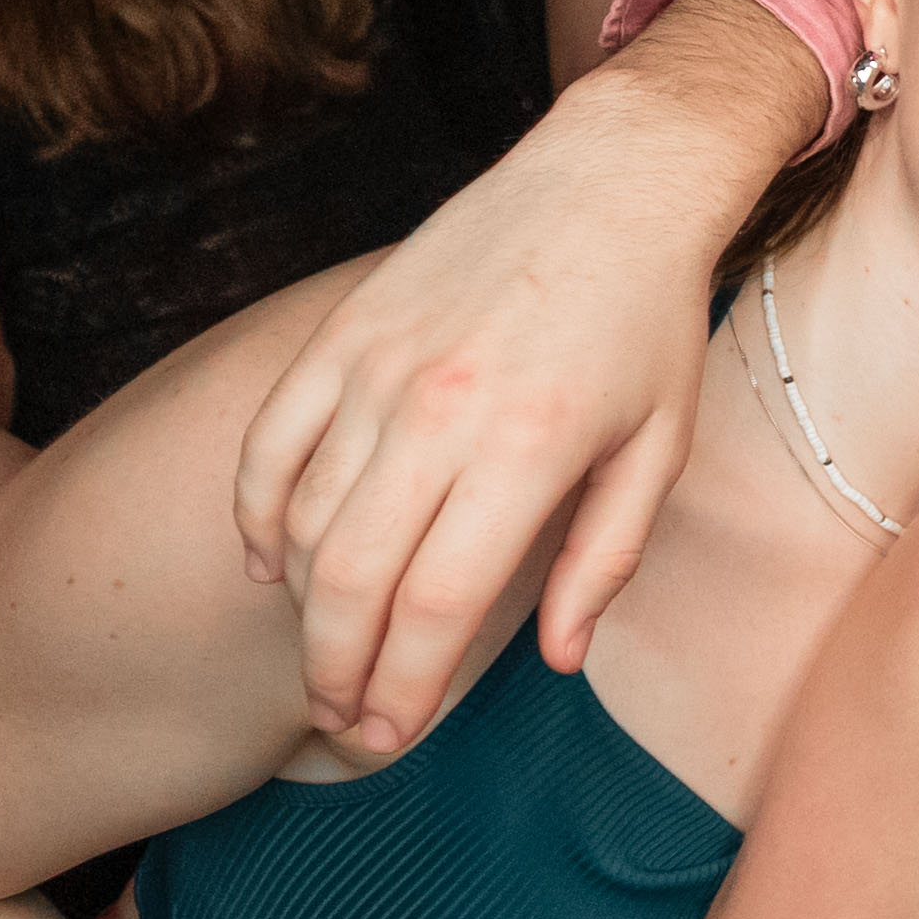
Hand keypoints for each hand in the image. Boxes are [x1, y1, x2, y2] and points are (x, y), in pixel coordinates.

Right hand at [230, 29, 804, 746]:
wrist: (606, 182)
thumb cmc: (646, 323)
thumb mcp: (660, 449)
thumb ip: (603, 560)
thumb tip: (556, 658)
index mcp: (528, 449)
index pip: (435, 605)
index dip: (403, 688)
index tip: (390, 736)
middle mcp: (440, 410)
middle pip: (353, 580)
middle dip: (337, 670)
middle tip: (344, 721)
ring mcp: (376, 368)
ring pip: (306, 520)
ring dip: (303, 609)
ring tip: (324, 661)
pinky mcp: (340, 334)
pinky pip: (272, 444)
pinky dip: (259, 516)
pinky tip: (273, 569)